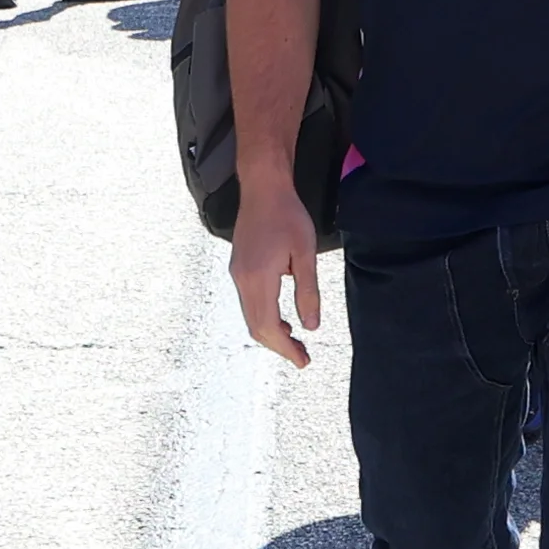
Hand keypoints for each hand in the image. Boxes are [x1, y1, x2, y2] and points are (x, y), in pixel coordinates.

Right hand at [230, 186, 322, 367]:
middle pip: (256, 327)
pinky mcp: (239, 268)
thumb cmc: (287, 215)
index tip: (303, 361)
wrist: (262, 188)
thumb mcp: (305, 254)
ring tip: (295, 342)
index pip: (269, 326)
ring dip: (271, 333)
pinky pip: (249, 303)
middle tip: (302, 357)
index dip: (285, 348)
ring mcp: (237, 274)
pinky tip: (282, 319)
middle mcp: (242, 280)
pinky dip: (264, 318)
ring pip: (250, 316)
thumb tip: (311, 326)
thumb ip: (308, 291)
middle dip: (279, 346)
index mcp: (258, 278)